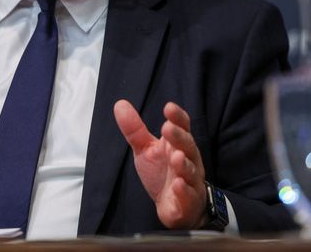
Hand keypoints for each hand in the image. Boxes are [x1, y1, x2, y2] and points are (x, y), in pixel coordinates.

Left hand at [113, 99, 206, 228]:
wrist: (176, 207)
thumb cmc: (162, 173)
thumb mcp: (145, 149)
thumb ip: (135, 129)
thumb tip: (120, 104)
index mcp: (178, 144)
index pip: (182, 127)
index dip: (178, 117)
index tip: (168, 107)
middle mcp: (188, 160)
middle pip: (187, 146)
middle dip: (179, 137)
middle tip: (167, 128)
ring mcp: (191, 181)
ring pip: (190, 171)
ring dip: (184, 164)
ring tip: (175, 156)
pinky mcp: (188, 202)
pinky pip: (189, 196)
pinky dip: (184, 191)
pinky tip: (178, 185)